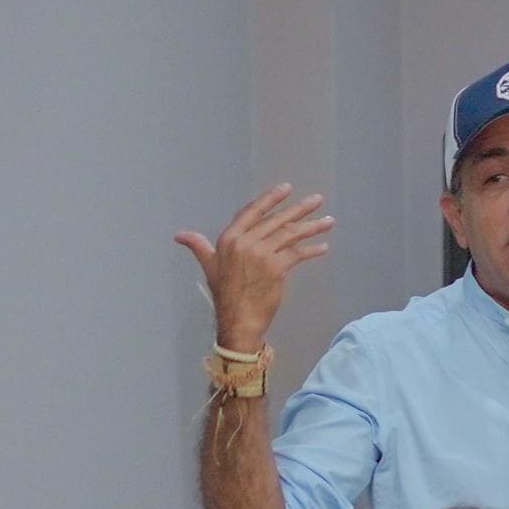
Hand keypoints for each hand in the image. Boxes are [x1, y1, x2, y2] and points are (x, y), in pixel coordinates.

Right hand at [173, 184, 333, 354]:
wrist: (237, 320)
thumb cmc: (224, 294)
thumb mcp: (209, 266)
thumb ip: (199, 246)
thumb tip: (179, 235)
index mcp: (229, 238)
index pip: (252, 211)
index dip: (270, 199)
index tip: (285, 188)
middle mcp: (245, 242)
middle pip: (276, 220)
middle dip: (299, 209)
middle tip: (317, 199)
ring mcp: (261, 254)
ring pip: (290, 235)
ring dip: (312, 227)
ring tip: (329, 220)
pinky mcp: (277, 268)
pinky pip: (297, 254)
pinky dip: (312, 250)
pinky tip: (324, 247)